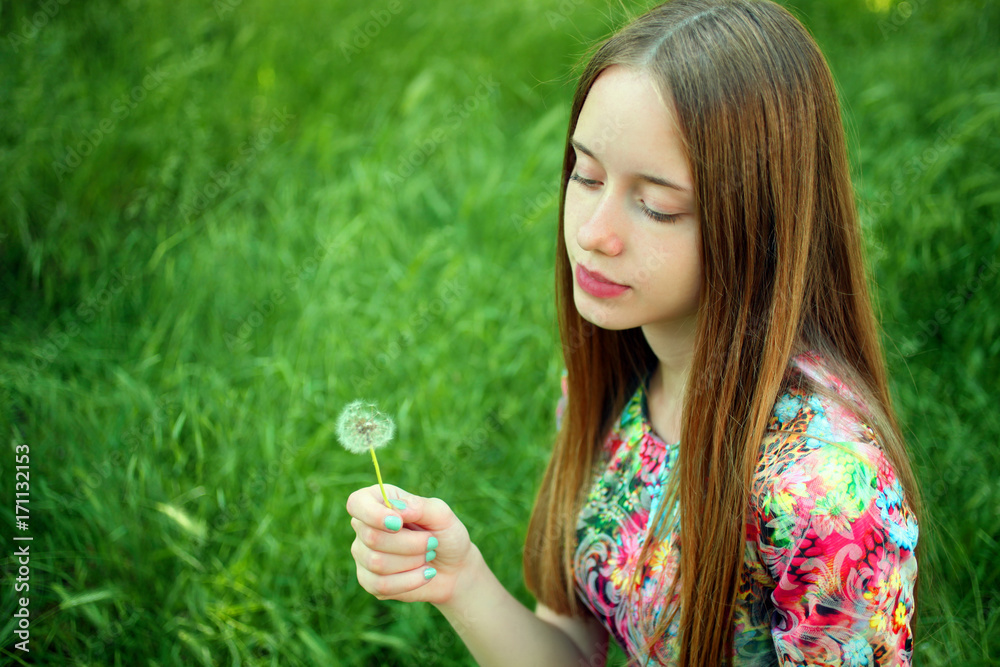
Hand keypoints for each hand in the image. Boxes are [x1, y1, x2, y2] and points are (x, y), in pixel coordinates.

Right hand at [347, 484, 474, 604]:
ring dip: (413, 561)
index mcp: (379, 501)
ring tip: (428, 556)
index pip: (357, 503)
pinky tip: (425, 574)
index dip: (373, 514)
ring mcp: (363, 555)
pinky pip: (381, 584)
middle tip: (432, 542)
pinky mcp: (369, 581)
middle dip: (410, 543)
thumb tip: (397, 509)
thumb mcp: (441, 515)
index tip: (398, 523)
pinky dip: (410, 581)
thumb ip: (420, 506)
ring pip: (376, 562)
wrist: (454, 569)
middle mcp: (365, 527)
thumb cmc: (445, 535)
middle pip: (372, 537)